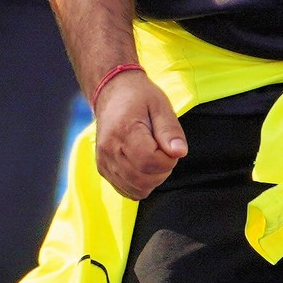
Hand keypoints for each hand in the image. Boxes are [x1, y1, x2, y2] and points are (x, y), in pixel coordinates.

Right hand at [93, 68, 189, 198]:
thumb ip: (170, 130)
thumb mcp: (161, 106)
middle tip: (163, 151)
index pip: (149, 162)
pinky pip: (127, 190)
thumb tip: (179, 153)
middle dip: (162, 171)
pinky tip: (143, 165)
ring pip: (136, 189)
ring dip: (152, 179)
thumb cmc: (139, 98)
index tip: (169, 146)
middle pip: (143, 180)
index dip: (167, 160)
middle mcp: (109, 150)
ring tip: (153, 156)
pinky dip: (141, 184)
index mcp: (124, 131)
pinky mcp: (103, 170)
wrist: (112, 93)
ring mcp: (104, 162)